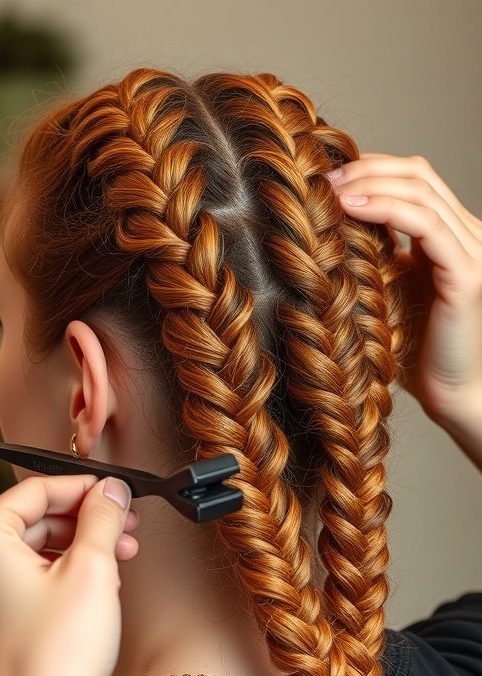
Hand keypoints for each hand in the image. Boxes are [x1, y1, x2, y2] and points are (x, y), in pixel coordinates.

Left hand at [0, 475, 137, 675]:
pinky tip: (87, 595)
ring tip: (115, 567)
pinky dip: (49, 581)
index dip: (84, 490)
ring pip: (23, 556)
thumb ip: (101, 518)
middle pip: (30, 523)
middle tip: (125, 535)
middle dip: (82, 526)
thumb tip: (110, 490)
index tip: (116, 496)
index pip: (36, 491)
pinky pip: (14, 586)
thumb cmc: (56, 658)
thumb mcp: (92, 571)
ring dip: (70, 554)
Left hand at [327, 154, 481, 429]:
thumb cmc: (413, 351)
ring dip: (369, 184)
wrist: (448, 394)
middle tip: (321, 178)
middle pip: (418, 174)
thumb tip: (331, 215)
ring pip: (421, 191)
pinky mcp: (468, 272)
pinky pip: (426, 223)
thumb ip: (374, 250)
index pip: (415, 179)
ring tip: (329, 191)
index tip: (325, 176)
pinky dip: (386, 208)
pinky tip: (350, 209)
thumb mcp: (386, 286)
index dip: (371, 168)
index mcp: (450, 234)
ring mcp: (473, 249)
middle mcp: (469, 234)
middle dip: (365, 170)